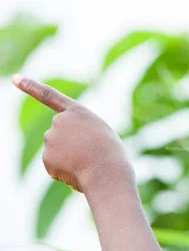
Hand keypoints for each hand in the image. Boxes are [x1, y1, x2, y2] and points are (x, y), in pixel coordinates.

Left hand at [12, 74, 132, 192]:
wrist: (106, 171)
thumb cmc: (110, 154)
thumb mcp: (99, 135)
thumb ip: (79, 135)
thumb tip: (60, 154)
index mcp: (76, 112)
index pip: (49, 96)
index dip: (31, 86)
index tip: (15, 78)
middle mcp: (59, 121)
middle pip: (59, 135)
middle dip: (71, 145)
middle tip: (90, 153)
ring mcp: (51, 139)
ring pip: (57, 151)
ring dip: (70, 158)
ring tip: (87, 162)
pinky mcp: (46, 158)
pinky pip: (55, 165)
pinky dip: (65, 171)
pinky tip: (78, 171)